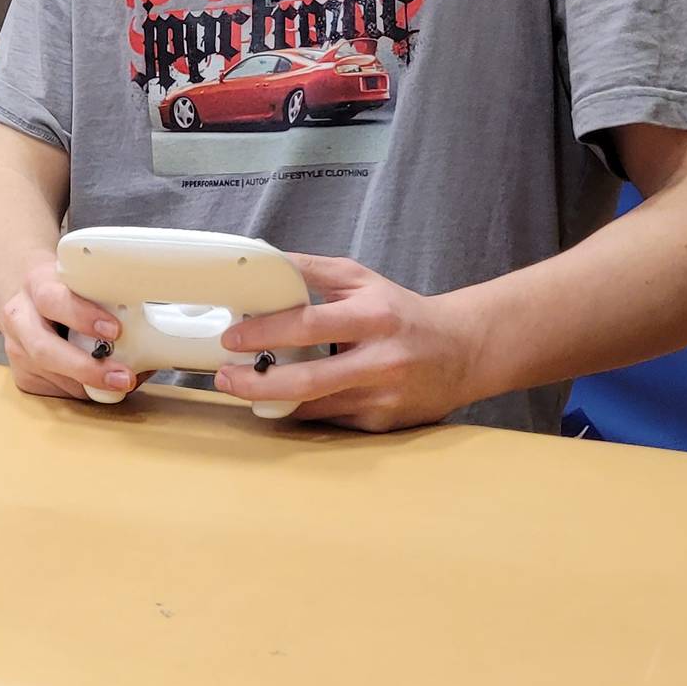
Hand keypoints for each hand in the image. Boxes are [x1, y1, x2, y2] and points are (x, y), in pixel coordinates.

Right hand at [0, 255, 133, 399]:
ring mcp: (16, 348)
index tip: (114, 331)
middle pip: (44, 348)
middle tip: (123, 376)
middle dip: (86, 368)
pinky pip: (56, 390)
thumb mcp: (82, 282)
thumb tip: (153, 333)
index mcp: (37, 284)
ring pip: (54, 377)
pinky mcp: (22, 374)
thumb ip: (107, 299)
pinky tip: (97, 384)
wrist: (27, 299)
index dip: (83, 317)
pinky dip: (83, 390)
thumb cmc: (64, 291)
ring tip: (121, 382)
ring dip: (91, 385)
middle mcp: (19, 317)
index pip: (53, 300)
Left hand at [211, 253, 488, 431]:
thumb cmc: (402, 312)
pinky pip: (329, 419)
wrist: (463, 351)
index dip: (265, 333)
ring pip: (314, 406)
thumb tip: (262, 263)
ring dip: (271, 399)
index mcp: (373, 317)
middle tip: (223, 377)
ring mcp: (382, 396)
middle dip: (257, 383)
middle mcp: (380, 360)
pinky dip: (301, 409)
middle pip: (308, 379)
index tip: (231, 337)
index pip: (310, 325)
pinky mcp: (382, 423)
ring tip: (242, 387)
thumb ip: (312, 270)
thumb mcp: (362, 280)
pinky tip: (282, 399)